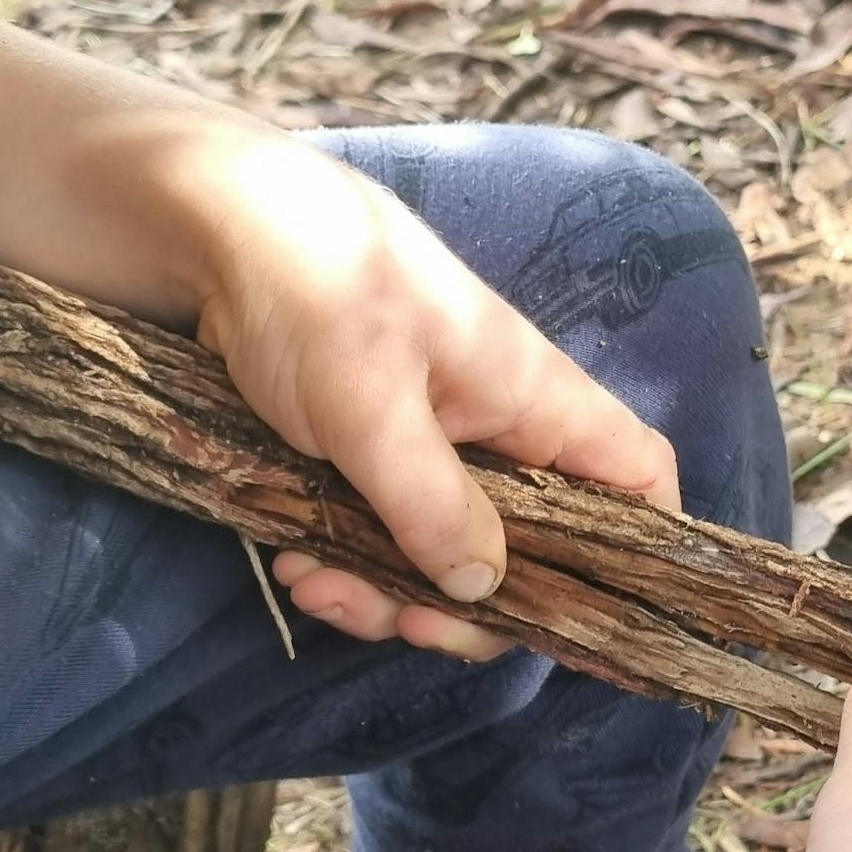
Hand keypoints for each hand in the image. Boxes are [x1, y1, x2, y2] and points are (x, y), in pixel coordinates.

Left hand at [193, 135, 679, 659]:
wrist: (209, 225)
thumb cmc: (311, 289)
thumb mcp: (370, 405)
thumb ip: (432, 503)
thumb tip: (485, 590)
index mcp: (532, 400)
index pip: (637, 475)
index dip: (642, 547)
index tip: (591, 614)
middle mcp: (496, 431)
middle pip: (534, 550)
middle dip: (472, 607)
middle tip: (407, 626)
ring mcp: (430, 446)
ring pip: (444, 556)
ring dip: (385, 591)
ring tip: (311, 582)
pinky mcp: (365, 458)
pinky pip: (378, 538)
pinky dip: (342, 562)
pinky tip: (290, 559)